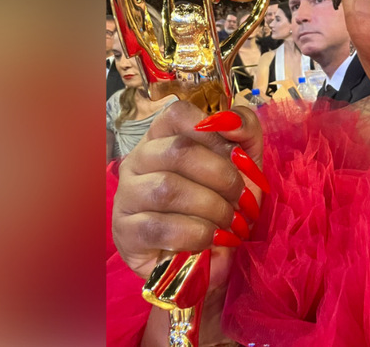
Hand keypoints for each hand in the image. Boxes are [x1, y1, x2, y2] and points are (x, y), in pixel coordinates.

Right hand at [112, 103, 264, 284]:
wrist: (210, 255)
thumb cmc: (222, 201)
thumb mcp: (242, 162)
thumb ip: (244, 131)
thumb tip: (232, 120)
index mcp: (163, 136)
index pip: (178, 114)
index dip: (213, 130)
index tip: (238, 154)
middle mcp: (138, 159)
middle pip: (178, 151)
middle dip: (222, 176)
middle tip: (243, 199)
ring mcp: (126, 195)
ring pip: (168, 189)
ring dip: (212, 207)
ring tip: (231, 222)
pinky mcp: (125, 232)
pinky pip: (159, 227)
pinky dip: (196, 233)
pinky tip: (213, 239)